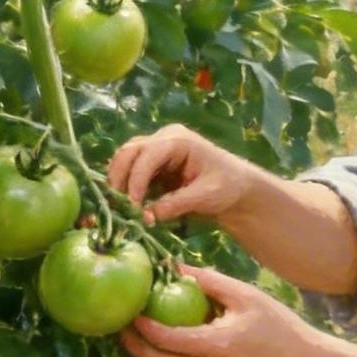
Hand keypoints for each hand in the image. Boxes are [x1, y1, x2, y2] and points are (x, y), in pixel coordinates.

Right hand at [106, 126, 260, 228]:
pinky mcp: (153, 166)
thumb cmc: (228, 187)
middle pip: (128, 152)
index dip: (135, 180)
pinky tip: (129, 206)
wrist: (237, 191)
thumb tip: (146, 216)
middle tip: (120, 207)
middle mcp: (163, 140)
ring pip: (125, 161)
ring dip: (120, 184)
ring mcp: (156, 151)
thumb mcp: (205, 196)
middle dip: (120, 179)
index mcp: (178, 140)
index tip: (134, 206)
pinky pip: (131, 173)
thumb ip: (176, 204)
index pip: (146, 155)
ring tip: (122, 209)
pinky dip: (126, 188)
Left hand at [118, 263, 316, 356]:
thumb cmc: (276, 326)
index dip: (142, 326)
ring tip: (133, 343)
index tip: (131, 312)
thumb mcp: (245, 296)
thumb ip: (207, 281)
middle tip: (122, 328)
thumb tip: (172, 266)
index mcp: (218, 345)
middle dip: (132, 345)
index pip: (165, 339)